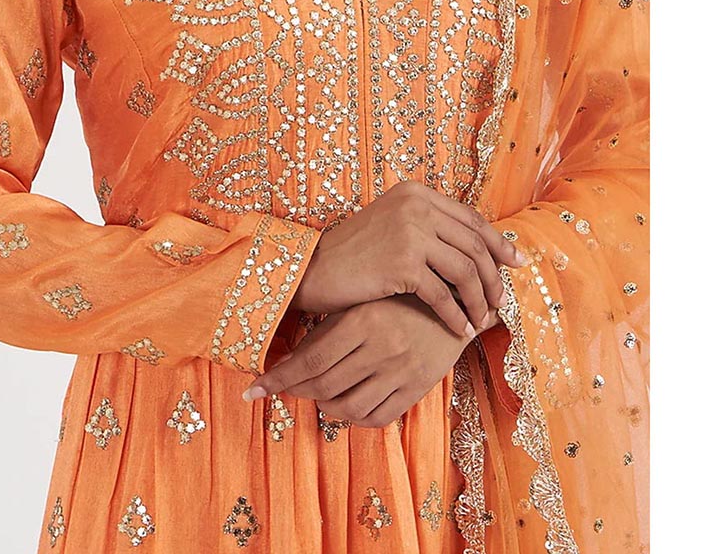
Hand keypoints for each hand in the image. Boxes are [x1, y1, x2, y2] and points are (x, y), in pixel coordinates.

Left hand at [243, 294, 502, 427]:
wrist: (459, 298)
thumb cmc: (401, 294)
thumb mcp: (362, 301)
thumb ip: (328, 328)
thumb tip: (287, 359)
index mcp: (363, 319)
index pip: (309, 361)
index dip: (277, 379)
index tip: (252, 390)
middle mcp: (382, 347)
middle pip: (323, 386)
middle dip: (294, 392)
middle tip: (279, 390)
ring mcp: (401, 370)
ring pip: (347, 407)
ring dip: (323, 405)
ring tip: (315, 394)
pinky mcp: (418, 387)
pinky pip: (377, 417)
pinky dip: (353, 417)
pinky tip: (343, 404)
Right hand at [292, 180, 525, 336]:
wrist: (313, 269)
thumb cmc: (354, 254)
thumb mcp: (393, 226)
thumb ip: (430, 227)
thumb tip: (479, 248)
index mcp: (416, 192)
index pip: (471, 218)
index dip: (498, 243)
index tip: (516, 263)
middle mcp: (416, 206)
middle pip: (474, 244)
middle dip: (494, 276)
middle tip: (503, 300)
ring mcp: (410, 232)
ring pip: (465, 270)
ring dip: (480, 299)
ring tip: (483, 319)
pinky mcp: (403, 263)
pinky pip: (444, 295)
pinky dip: (456, 315)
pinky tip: (459, 329)